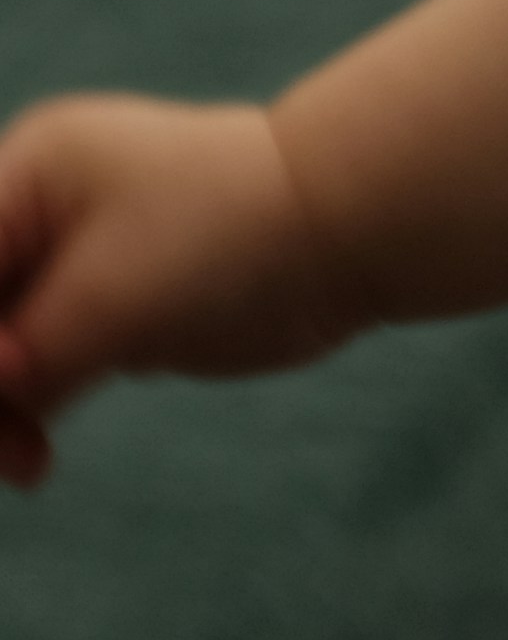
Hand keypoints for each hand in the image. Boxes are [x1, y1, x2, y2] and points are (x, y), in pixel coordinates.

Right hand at [0, 94, 365, 488]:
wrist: (341, 232)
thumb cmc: (226, 236)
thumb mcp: (105, 299)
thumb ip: (18, 358)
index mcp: (26, 176)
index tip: (1, 380)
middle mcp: (38, 216)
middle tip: (2, 450)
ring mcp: (70, 269)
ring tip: (25, 463)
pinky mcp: (105, 318)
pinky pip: (34, 375)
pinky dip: (24, 418)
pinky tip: (34, 462)